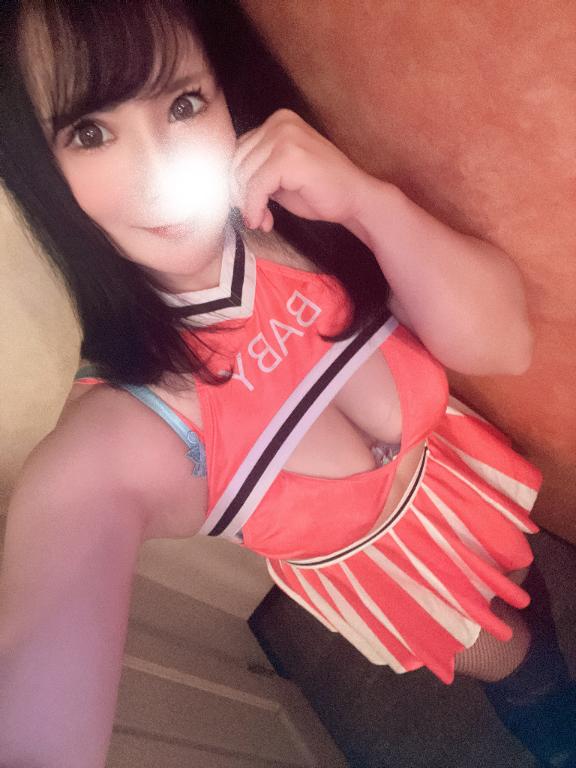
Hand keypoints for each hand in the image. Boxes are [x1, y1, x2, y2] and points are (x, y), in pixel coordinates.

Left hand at [229, 108, 371, 231]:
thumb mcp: (280, 176)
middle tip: (256, 217)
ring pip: (244, 175)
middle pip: (237, 162)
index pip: (238, 151)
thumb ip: (256, 172)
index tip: (249, 207)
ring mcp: (285, 136)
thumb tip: (224, 188)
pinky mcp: (289, 156)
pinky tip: (264, 220)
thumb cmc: (319, 191)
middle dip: (240, 196)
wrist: (355, 199)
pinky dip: (255, 208)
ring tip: (263, 219)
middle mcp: (279, 123)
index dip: (237, 184)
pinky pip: (256, 186)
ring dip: (248, 205)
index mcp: (277, 122)